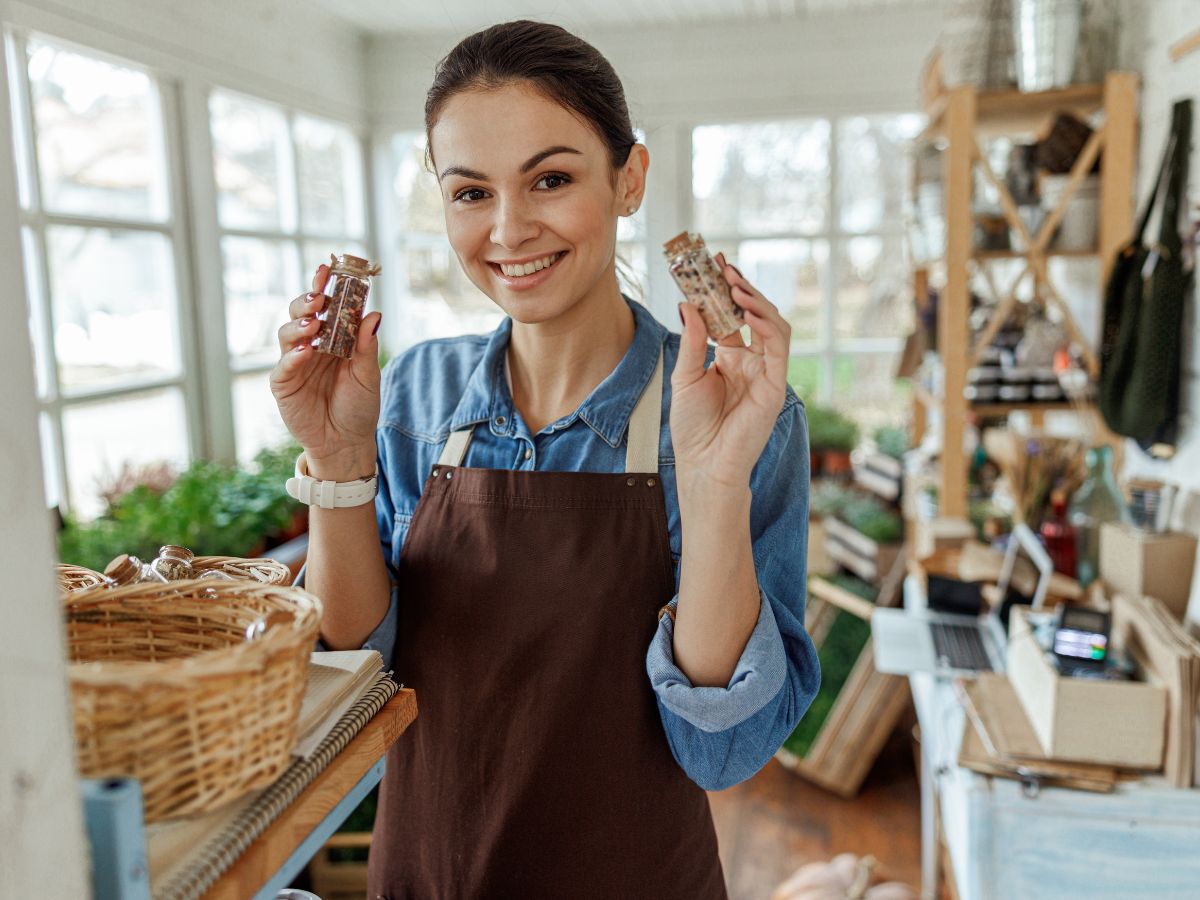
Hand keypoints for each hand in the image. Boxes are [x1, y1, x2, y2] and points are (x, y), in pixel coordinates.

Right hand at [270, 263, 383, 479]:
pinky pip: (283, 366)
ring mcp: (294, 363)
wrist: (347, 442)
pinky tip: (306, 350)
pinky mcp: (283, 384)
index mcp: (333, 339)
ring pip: (287, 333)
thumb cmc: (359, 407)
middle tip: (319, 297)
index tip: (328, 269)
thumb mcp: (368, 376)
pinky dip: (293, 356)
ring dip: (299, 325)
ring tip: (313, 325)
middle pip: (301, 313)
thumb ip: (367, 346)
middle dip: (307, 300)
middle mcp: (311, 345)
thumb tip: (373, 314)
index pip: (327, 307)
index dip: (325, 287)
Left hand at [669, 253, 790, 490]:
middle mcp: (752, 361)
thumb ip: (693, 341)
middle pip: (754, 315)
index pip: (733, 315)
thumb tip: (689, 304)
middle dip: (741, 288)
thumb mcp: (685, 376)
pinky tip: (750, 311)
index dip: (725, 290)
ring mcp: (767, 372)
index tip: (713, 264)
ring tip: (735, 285)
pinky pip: (780, 347)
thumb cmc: (693, 427)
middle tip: (724, 267)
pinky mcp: (776, 385)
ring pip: (773, 325)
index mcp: (731, 358)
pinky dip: (768, 326)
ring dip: (756, 302)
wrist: (704, 463)